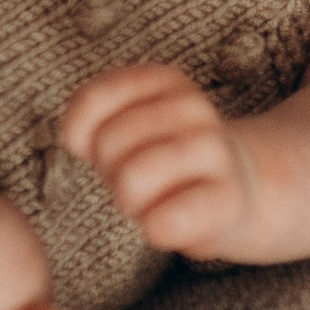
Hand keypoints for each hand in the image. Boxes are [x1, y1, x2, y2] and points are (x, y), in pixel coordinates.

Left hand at [58, 63, 264, 263]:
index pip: (93, 100)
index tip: (112, 150)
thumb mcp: (122, 125)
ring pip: (131, 182)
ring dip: (132, 203)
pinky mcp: (228, 199)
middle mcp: (193, 108)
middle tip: (140, 181)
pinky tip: (172, 222)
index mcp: (166, 81)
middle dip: (111, 172)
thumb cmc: (164, 161)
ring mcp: (215, 151)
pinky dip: (156, 228)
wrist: (236, 191)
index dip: (84, 138)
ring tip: (155, 200)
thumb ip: (88, 116)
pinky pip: (168, 220)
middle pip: (109, 144)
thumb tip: (73, 138)